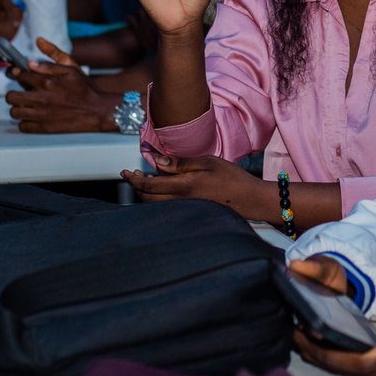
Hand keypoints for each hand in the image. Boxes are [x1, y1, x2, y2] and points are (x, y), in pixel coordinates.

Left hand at [5, 37, 117, 131]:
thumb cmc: (85, 89)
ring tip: (27, 106)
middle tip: (22, 94)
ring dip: (18, 108)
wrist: (97, 110)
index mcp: (46, 82)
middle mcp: (41, 98)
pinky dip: (25, 122)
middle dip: (14, 93)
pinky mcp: (44, 128)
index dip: (19, 75)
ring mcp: (41, 114)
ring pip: (14, 112)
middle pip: (11, 96)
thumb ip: (50, 63)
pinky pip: (23, 126)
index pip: (20, 76)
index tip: (22, 77)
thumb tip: (30, 62)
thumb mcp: (71, 69)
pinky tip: (33, 117)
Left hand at [120, 154, 270, 214]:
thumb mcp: (207, 162)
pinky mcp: (191, 214)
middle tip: (133, 175)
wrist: (250, 200)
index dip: (133, 179)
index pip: (148, 185)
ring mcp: (185, 210)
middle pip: (148, 198)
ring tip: (148, 180)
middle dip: (137, 186)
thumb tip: (157, 161)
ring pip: (156, 204)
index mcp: (183, 187)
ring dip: (147, 193)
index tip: (124, 172)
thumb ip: (181, 163)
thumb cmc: (231, 178)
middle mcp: (180, 202)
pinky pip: (167, 208)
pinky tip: (164, 190)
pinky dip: (159, 198)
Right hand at [288, 257, 375, 375]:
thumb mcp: (320, 268)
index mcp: (302, 328)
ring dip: (375, 368)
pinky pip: (358, 366)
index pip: (317, 348)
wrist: (329, 282)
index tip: (360, 350)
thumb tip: (296, 264)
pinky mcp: (342, 354)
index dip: (338, 355)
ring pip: (349, 368)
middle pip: (336, 363)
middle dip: (363, 364)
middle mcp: (312, 346)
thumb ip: (310, 268)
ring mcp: (327, 352)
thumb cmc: (323, 277)